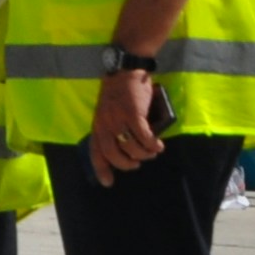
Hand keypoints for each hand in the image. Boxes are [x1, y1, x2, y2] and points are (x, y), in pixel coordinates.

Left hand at [87, 68, 165, 184]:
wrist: (126, 70)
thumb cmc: (120, 92)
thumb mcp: (108, 112)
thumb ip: (112, 128)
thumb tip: (126, 149)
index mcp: (97, 125)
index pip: (96, 152)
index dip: (102, 170)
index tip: (108, 183)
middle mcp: (105, 124)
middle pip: (114, 155)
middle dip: (127, 164)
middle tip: (137, 163)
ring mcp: (118, 120)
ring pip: (131, 148)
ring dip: (144, 154)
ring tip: (152, 152)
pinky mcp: (133, 115)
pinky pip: (144, 137)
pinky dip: (152, 144)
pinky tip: (158, 145)